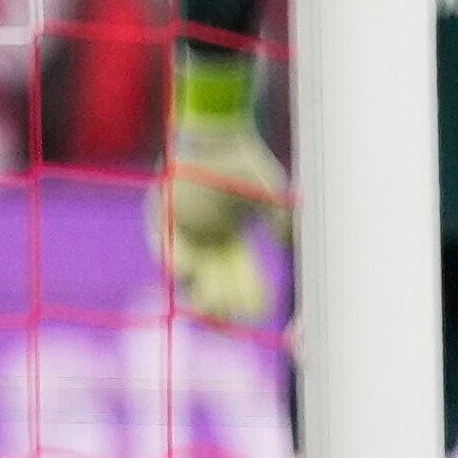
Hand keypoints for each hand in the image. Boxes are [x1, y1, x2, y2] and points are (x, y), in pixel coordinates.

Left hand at [155, 90, 281, 334]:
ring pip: (189, 273)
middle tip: (234, 319)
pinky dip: (178, 263)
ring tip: (212, 307)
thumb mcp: (273, 201)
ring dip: (200, 292)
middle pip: (214, 281)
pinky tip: (193, 272)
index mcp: (231, 236)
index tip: (262, 310)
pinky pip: (166, 249)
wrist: (217, 138)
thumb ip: (283, 227)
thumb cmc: (245, 164)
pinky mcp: (162, 220)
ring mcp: (183, 231)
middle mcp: (205, 238)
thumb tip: (295, 255)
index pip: (241, 274)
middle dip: (224, 304)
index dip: (250, 294)